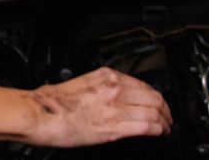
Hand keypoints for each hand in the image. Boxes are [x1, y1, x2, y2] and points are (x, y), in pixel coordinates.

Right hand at [24, 67, 172, 146]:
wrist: (40, 114)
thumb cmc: (53, 102)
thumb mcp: (82, 83)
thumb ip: (102, 87)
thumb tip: (113, 97)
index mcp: (106, 76)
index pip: (142, 84)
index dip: (155, 96)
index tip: (157, 102)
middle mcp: (114, 89)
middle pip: (153, 96)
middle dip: (165, 108)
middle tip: (167, 116)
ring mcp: (115, 107)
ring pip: (154, 111)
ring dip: (164, 120)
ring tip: (166, 127)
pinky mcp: (113, 127)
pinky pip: (146, 126)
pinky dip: (158, 129)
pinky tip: (161, 133)